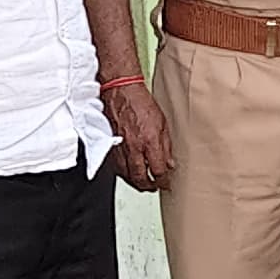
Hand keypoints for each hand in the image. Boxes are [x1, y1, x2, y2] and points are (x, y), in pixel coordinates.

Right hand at [102, 74, 173, 192]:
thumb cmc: (141, 102)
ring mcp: (120, 147)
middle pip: (140, 178)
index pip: (157, 171)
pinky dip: (123, 173)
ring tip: (142, 183)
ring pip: (126, 175)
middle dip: (148, 187)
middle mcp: (133, 147)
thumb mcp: (163, 123)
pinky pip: (116, 166)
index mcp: (149, 141)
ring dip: (135, 182)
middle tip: (154, 187)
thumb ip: (166, 146)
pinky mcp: (110, 145)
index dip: (163, 181)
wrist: (121, 91)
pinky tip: (129, 173)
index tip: (166, 183)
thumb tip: (169, 163)